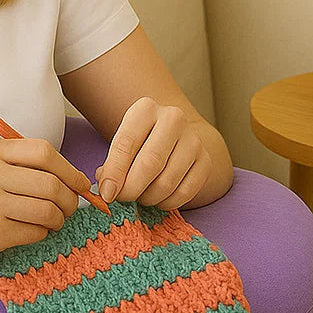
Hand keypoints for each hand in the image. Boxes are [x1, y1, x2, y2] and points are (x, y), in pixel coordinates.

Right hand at [0, 137, 92, 271]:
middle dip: (70, 200)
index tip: (80, 183)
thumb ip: (15, 162)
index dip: (70, 169)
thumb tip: (68, 175)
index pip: (44, 152)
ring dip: (57, 220)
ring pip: (47, 211)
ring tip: (51, 222)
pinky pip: (34, 233)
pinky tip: (31, 232)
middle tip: (68, 209)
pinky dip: (40, 235)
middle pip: (51, 184)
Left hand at [95, 97, 214, 210]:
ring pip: (167, 181)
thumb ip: (112, 165)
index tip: (107, 194)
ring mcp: (193, 139)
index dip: (114, 173)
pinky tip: (158, 199)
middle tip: (123, 199)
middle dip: (132, 188)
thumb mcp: (122, 143)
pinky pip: (185, 192)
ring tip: (140, 196)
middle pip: (150, 163)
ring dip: (149, 198)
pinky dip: (167, 203)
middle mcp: (173, 119)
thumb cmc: (140, 141)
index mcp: (146, 109)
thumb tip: (108, 191)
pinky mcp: (206, 160)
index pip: (126, 144)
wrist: (173, 135)